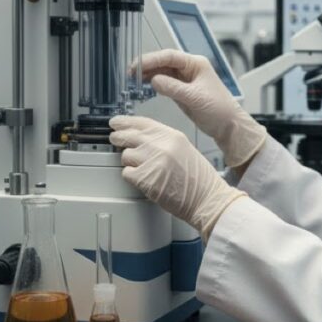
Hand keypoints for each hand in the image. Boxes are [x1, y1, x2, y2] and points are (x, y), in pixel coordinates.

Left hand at [109, 116, 246, 239]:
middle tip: (115, 140)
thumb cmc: (198, 178)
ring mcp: (151, 161)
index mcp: (171, 135)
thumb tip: (140, 138)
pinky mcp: (144, 178)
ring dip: (130, 162)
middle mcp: (160, 145)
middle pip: (127, 136)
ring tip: (144, 169)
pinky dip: (132, 177)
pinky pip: (126, 173)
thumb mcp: (183, 149)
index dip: (125, 122)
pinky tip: (144, 180)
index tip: (116, 123)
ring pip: (125, 156)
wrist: (206, 198)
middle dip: (118, 138)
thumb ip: (162, 141)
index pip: (141, 122)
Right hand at [140, 50, 266, 167]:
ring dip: (148, 75)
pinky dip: (153, 84)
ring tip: (133, 80)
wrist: (228, 125)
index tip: (137, 66)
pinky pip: (164, 83)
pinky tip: (143, 86)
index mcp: (195, 64)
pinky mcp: (181, 90)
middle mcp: (189, 68)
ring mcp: (185, 79)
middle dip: (146, 66)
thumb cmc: (219, 109)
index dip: (151, 60)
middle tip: (130, 73)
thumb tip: (153, 80)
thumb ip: (173, 88)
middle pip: (163, 62)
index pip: (169, 56)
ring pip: (162, 72)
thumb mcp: (194, 98)